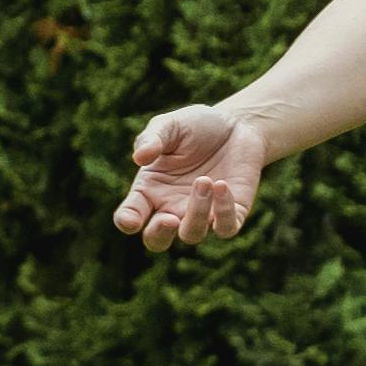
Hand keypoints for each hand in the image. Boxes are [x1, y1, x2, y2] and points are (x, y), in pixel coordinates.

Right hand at [114, 103, 268, 250]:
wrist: (238, 125)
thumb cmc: (196, 126)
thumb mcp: (170, 125)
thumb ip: (152, 138)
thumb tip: (140, 158)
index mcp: (150, 189)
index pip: (130, 215)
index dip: (127, 222)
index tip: (131, 220)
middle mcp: (171, 207)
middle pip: (156, 240)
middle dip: (159, 235)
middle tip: (169, 219)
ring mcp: (202, 214)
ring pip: (191, 234)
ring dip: (197, 212)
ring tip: (205, 180)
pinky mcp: (231, 213)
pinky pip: (225, 228)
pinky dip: (224, 213)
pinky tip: (223, 185)